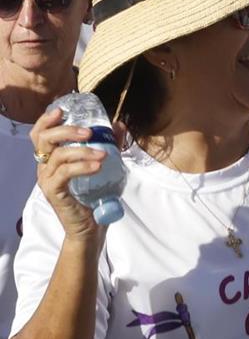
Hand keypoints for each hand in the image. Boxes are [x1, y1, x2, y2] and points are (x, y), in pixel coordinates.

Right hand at [30, 108, 107, 240]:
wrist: (91, 227)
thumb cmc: (95, 196)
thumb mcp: (104, 165)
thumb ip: (110, 145)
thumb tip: (119, 124)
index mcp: (52, 159)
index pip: (40, 134)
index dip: (46, 120)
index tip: (62, 110)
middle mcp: (44, 167)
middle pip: (44, 139)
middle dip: (66, 130)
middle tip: (89, 132)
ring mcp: (47, 180)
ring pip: (57, 155)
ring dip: (82, 150)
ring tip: (104, 154)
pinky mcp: (53, 192)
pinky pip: (64, 173)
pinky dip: (82, 166)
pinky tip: (98, 165)